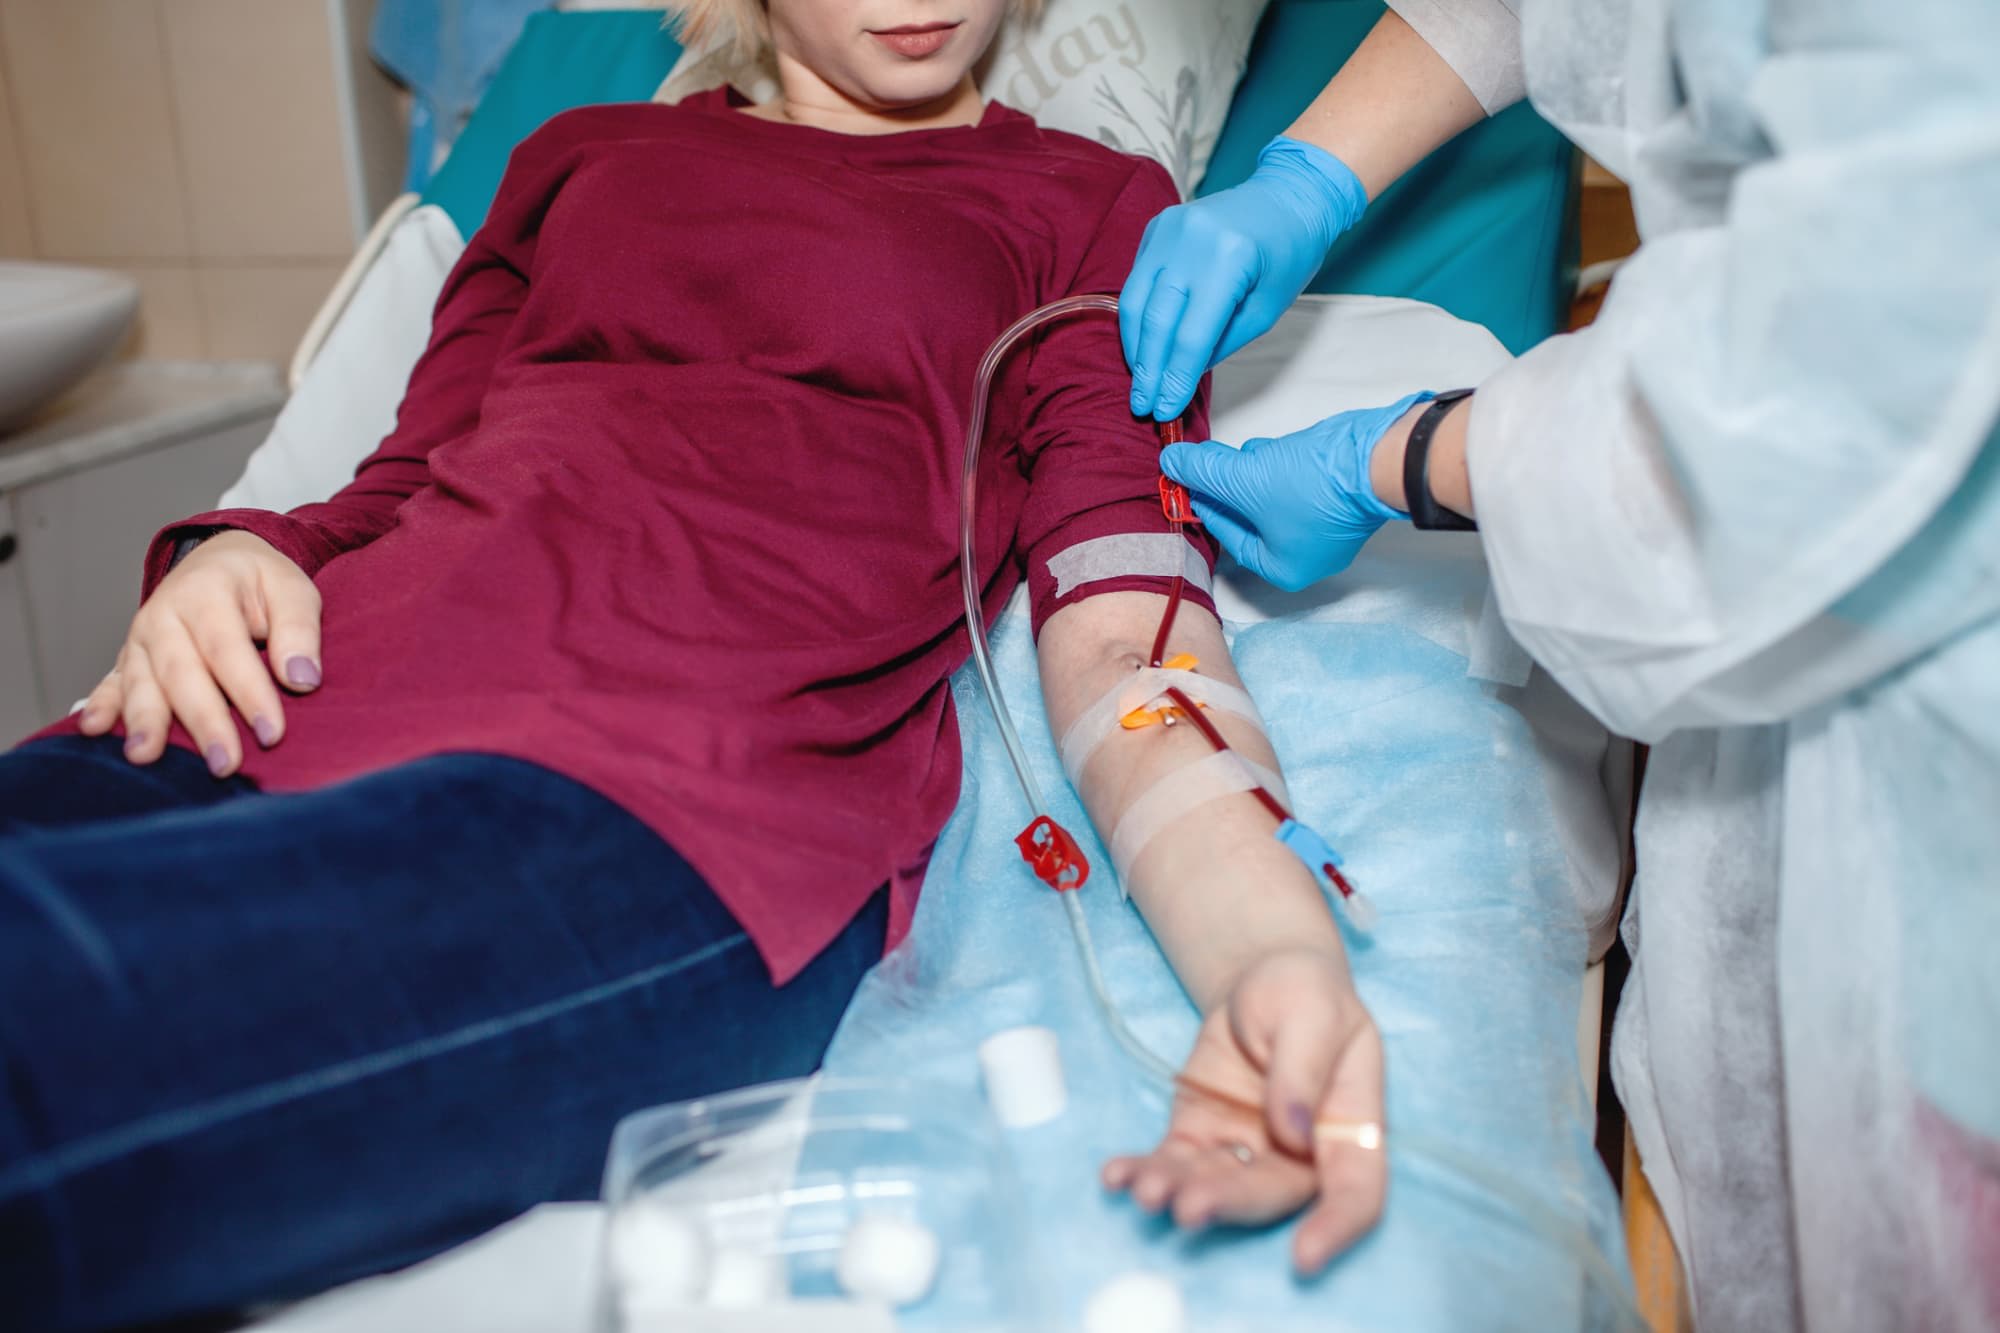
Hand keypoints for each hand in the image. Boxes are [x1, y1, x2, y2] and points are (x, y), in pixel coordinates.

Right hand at [77, 530, 322, 775]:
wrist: (220, 561)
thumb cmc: (260, 582)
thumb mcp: (292, 589)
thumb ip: (299, 630)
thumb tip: (303, 679)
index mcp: (206, 592)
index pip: (227, 649)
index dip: (249, 692)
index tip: (272, 733)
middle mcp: (164, 615)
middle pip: (182, 673)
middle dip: (202, 721)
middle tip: (223, 763)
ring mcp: (141, 638)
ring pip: (141, 682)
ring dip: (144, 721)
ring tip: (146, 755)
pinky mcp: (128, 657)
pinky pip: (111, 683)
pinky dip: (101, 706)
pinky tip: (92, 730)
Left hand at [1102, 948, 1386, 1273]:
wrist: (1261, 984)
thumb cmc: (1305, 995)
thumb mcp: (1313, 1010)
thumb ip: (1305, 1066)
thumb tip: (1292, 1130)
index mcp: (1349, 1129)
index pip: (1356, 1192)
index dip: (1336, 1228)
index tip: (1304, 1257)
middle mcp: (1300, 1155)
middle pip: (1270, 1195)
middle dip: (1229, 1204)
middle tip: (1189, 1207)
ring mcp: (1247, 1150)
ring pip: (1216, 1184)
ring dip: (1180, 1192)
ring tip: (1145, 1190)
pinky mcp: (1200, 1137)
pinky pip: (1173, 1162)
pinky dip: (1143, 1171)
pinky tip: (1115, 1176)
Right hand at [1122, 137, 1366, 421]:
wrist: (1288, 196)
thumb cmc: (1288, 255)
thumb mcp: (1266, 309)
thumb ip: (1222, 342)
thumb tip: (1181, 374)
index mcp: (1228, 260)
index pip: (1191, 334)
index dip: (1175, 377)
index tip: (1164, 410)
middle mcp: (1191, 240)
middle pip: (1157, 320)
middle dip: (1147, 369)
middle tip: (1142, 405)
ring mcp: (1168, 229)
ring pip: (1136, 300)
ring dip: (1135, 346)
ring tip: (1139, 380)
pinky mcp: (1157, 226)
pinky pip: (1137, 280)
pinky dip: (1137, 316)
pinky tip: (1142, 344)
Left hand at [1159, 393, 1427, 590]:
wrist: (1378, 460)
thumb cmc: (1312, 487)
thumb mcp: (1243, 479)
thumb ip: (1203, 472)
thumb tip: (1171, 462)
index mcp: (1283, 568)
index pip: (1229, 537)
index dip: (1203, 505)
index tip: (1184, 481)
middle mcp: (1306, 554)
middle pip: (1250, 518)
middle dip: (1227, 487)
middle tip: (1202, 462)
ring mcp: (1326, 525)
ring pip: (1272, 497)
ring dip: (1250, 473)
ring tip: (1232, 452)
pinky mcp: (1338, 496)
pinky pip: (1296, 483)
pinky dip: (1278, 466)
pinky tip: (1265, 449)